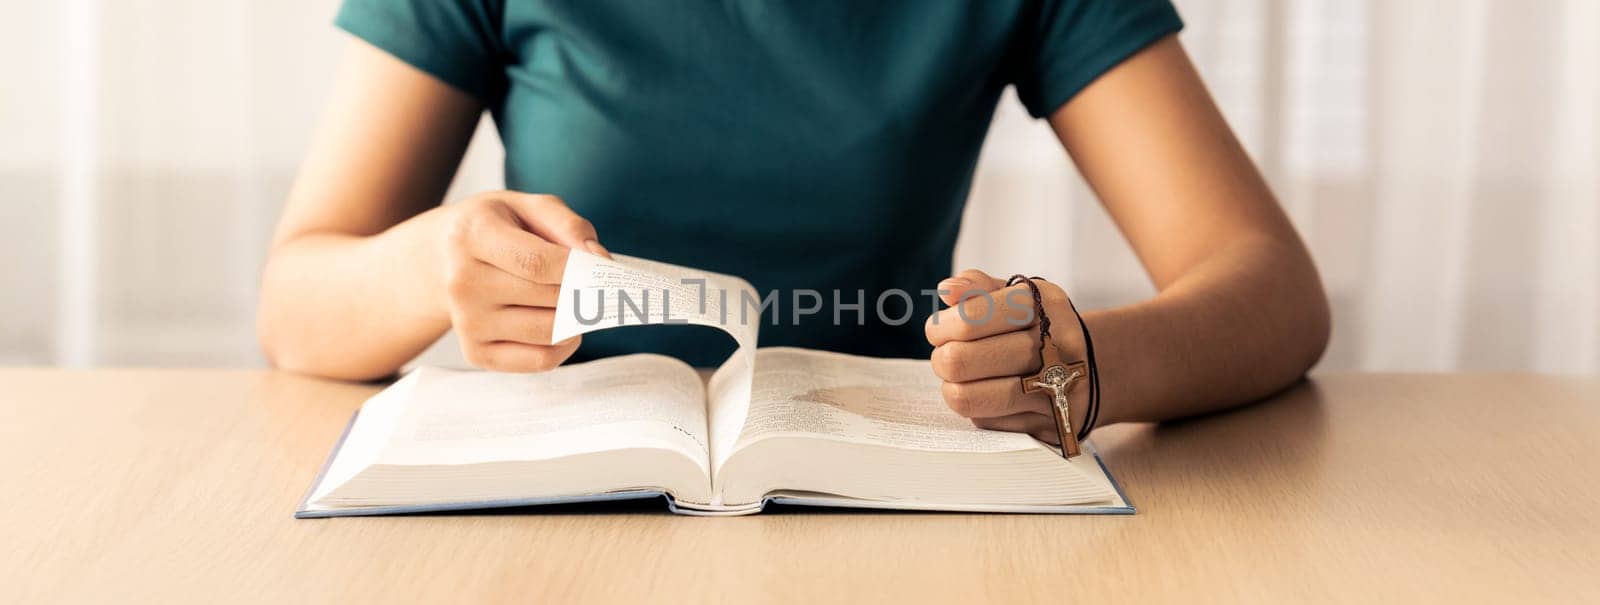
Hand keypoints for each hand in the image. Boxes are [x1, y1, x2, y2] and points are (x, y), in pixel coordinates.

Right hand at [439, 191, 609, 371]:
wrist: (440, 259)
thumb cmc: (496, 228)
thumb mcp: (527, 207)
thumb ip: (568, 225)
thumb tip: (600, 260)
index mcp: (473, 236)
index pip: (536, 262)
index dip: (578, 268)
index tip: (603, 267)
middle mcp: (462, 282)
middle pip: (547, 297)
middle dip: (583, 291)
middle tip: (599, 285)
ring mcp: (466, 322)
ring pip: (548, 331)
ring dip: (576, 319)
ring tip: (576, 301)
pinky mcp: (476, 353)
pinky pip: (539, 360)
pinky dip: (565, 346)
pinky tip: (566, 327)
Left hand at [924, 269, 1086, 443]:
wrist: (1097, 367)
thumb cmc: (1042, 327)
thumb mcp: (1019, 296)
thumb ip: (978, 287)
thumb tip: (947, 289)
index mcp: (1044, 305)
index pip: (969, 318)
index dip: (940, 327)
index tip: (939, 330)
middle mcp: (1056, 345)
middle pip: (960, 360)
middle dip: (941, 359)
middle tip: (946, 356)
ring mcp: (1057, 390)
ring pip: (969, 397)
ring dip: (951, 388)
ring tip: (956, 380)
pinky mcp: (1051, 426)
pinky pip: (988, 423)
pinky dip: (979, 409)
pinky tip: (989, 396)